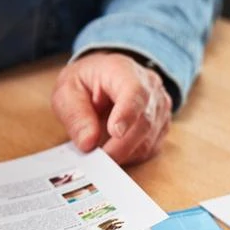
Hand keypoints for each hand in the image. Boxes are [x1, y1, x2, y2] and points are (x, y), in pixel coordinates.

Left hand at [51, 52, 171, 165]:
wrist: (106, 76)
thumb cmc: (87, 81)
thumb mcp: (67, 90)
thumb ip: (75, 115)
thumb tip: (88, 143)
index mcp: (123, 70)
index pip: (134, 92)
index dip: (127, 114)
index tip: (115, 132)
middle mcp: (150, 87)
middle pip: (144, 122)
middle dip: (120, 146)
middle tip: (98, 158)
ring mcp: (160, 107)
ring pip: (149, 140)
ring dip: (124, 153)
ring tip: (103, 152)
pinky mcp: (162, 125)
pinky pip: (150, 148)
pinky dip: (131, 155)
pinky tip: (116, 149)